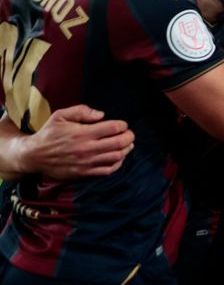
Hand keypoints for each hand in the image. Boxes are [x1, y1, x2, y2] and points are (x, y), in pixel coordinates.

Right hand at [15, 106, 134, 178]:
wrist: (34, 156)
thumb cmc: (50, 133)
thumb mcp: (61, 115)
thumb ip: (81, 111)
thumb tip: (102, 114)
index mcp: (82, 133)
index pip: (113, 128)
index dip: (122, 125)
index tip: (122, 125)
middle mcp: (86, 149)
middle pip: (119, 143)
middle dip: (129, 137)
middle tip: (128, 134)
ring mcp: (86, 163)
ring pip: (116, 157)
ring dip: (126, 150)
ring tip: (126, 144)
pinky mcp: (84, 173)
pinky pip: (108, 170)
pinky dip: (118, 163)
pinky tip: (118, 157)